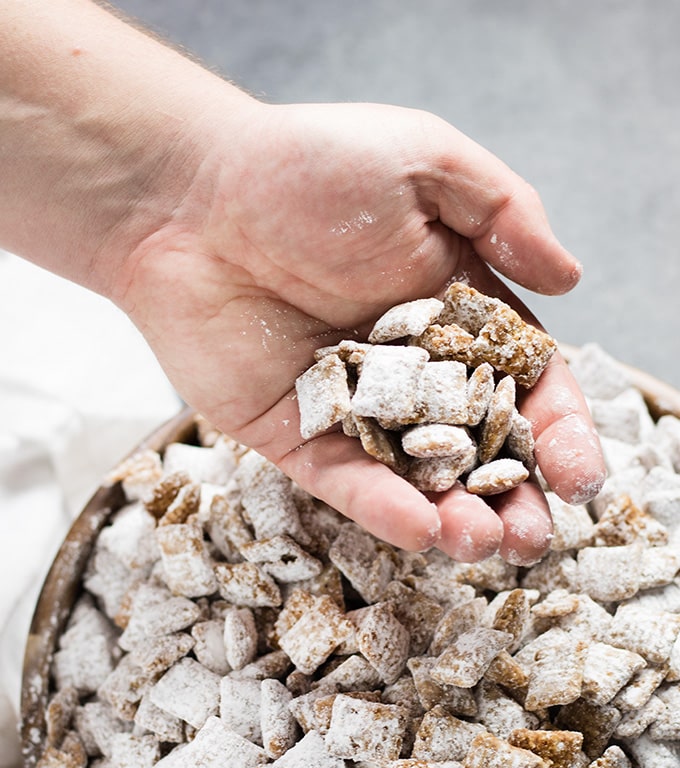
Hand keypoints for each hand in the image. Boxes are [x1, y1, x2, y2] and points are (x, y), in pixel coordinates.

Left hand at [115, 99, 603, 564]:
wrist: (189, 196)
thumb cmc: (306, 166)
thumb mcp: (425, 163)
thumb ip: (506, 213)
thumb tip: (572, 277)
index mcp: (456, 315)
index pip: (524, 387)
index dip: (558, 434)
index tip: (578, 476)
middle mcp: (411, 371)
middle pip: (477, 450)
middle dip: (512, 499)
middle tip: (530, 538)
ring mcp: (354, 411)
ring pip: (416, 481)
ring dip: (455, 520)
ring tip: (481, 545)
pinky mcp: (297, 436)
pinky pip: (344, 481)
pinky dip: (382, 508)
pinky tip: (421, 528)